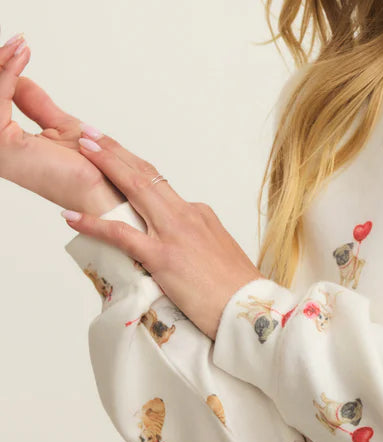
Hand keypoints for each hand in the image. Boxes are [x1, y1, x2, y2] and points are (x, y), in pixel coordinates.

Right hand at [0, 34, 125, 214]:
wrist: (106, 193)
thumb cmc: (90, 169)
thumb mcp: (58, 125)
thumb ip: (35, 103)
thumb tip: (21, 79)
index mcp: (5, 143)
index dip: (3, 70)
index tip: (18, 45)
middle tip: (15, 40)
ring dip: (1, 64)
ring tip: (18, 44)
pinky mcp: (4, 148)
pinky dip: (7, 75)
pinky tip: (19, 56)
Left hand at [65, 130, 266, 339]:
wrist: (252, 309)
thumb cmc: (238, 291)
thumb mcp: (219, 255)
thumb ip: (196, 241)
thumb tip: (178, 244)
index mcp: (200, 214)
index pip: (161, 184)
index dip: (133, 164)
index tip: (115, 149)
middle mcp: (187, 215)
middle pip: (144, 174)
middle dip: (114, 150)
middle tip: (89, 132)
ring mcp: (174, 234)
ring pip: (134, 188)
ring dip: (105, 165)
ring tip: (80, 148)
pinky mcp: (164, 258)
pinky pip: (121, 234)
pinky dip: (93, 223)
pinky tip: (70, 216)